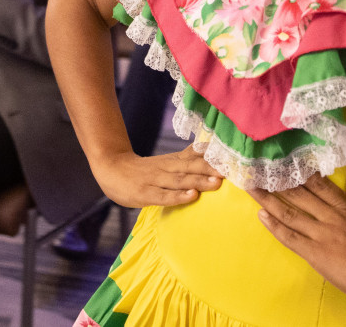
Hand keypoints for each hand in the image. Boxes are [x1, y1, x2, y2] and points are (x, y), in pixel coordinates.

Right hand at [91, 147, 222, 208]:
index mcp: (174, 160)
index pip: (196, 157)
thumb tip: (210, 149)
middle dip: (211, 169)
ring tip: (216, 183)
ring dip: (198, 181)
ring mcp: (156, 180)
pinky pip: (163, 195)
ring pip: (180, 180)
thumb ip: (188, 157)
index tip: (234, 161)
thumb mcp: (167, 160)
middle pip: (191, 166)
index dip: (214, 159)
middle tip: (230, 172)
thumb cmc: (144, 169)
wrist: (111, 168)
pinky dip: (178, 196)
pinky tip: (191, 196)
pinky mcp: (145, 194)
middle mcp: (167, 168)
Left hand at [248, 175, 345, 313]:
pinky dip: (273, 224)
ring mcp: (322, 233)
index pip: (322, 186)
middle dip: (278, 180)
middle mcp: (334, 216)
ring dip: (267, 197)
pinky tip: (260, 215)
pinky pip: (288, 235)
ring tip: (250, 185)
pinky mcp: (315, 252)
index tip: (287, 162)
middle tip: (260, 167)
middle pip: (300, 192)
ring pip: (288, 210)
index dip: (303, 174)